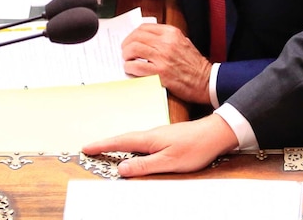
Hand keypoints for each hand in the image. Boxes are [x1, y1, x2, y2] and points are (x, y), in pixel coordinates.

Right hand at [82, 115, 238, 176]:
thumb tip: (122, 168)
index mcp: (149, 139)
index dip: (102, 145)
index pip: (120, 142)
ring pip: (134, 140)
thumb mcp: (168, 162)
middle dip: (106, 144)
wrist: (215, 134)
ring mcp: (160, 134)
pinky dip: (132, 146)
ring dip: (119, 145)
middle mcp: (152, 134)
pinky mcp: (167, 138)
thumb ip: (144, 166)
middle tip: (91, 149)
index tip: (87, 148)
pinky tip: (135, 151)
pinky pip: (143, 142)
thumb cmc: (195, 147)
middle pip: (124, 139)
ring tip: (107, 151)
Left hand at [122, 23, 213, 103]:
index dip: (133, 34)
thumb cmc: (195, 64)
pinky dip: (129, 67)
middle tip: (125, 50)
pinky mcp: (159, 72)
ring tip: (127, 60)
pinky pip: (136, 66)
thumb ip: (167, 38)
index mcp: (172, 33)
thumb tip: (147, 39)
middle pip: (136, 37)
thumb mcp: (183, 42)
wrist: (206, 81)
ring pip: (133, 49)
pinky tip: (130, 69)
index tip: (130, 39)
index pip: (144, 28)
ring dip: (126, 55)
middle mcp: (166, 43)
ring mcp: (162, 57)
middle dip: (126, 44)